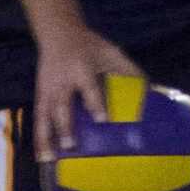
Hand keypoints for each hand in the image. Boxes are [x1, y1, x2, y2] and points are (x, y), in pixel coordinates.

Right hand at [32, 28, 145, 161]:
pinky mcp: (40, 96)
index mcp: (82, 68)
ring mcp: (49, 89)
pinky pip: (38, 118)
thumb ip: (129, 70)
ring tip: (49, 158)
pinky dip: (38, 138)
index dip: (95, 103)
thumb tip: (150, 93)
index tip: (102, 120)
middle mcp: (63, 80)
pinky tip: (40, 157)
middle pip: (62, 104)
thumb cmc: (90, 46)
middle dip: (65, 125)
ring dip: (46, 137)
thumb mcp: (111, 51)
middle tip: (70, 146)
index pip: (89, 87)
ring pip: (45, 115)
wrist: (58, 32)